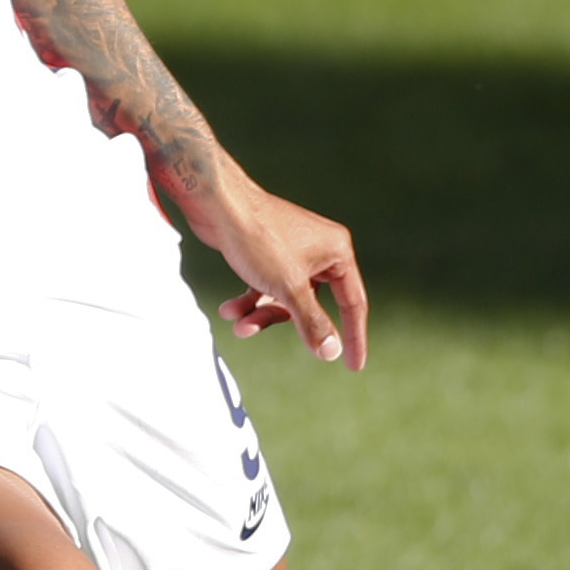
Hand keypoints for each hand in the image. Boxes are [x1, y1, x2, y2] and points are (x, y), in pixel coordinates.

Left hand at [189, 172, 369, 369]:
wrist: (216, 202)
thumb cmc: (257, 238)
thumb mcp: (288, 288)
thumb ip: (311, 323)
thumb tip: (331, 353)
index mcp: (337, 251)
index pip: (353, 302)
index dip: (353, 336)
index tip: (353, 366)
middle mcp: (320, 249)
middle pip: (311, 303)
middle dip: (281, 320)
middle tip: (250, 330)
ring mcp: (292, 250)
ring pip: (284, 297)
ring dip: (260, 313)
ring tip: (236, 322)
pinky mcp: (267, 251)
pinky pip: (266, 285)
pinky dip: (249, 299)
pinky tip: (228, 309)